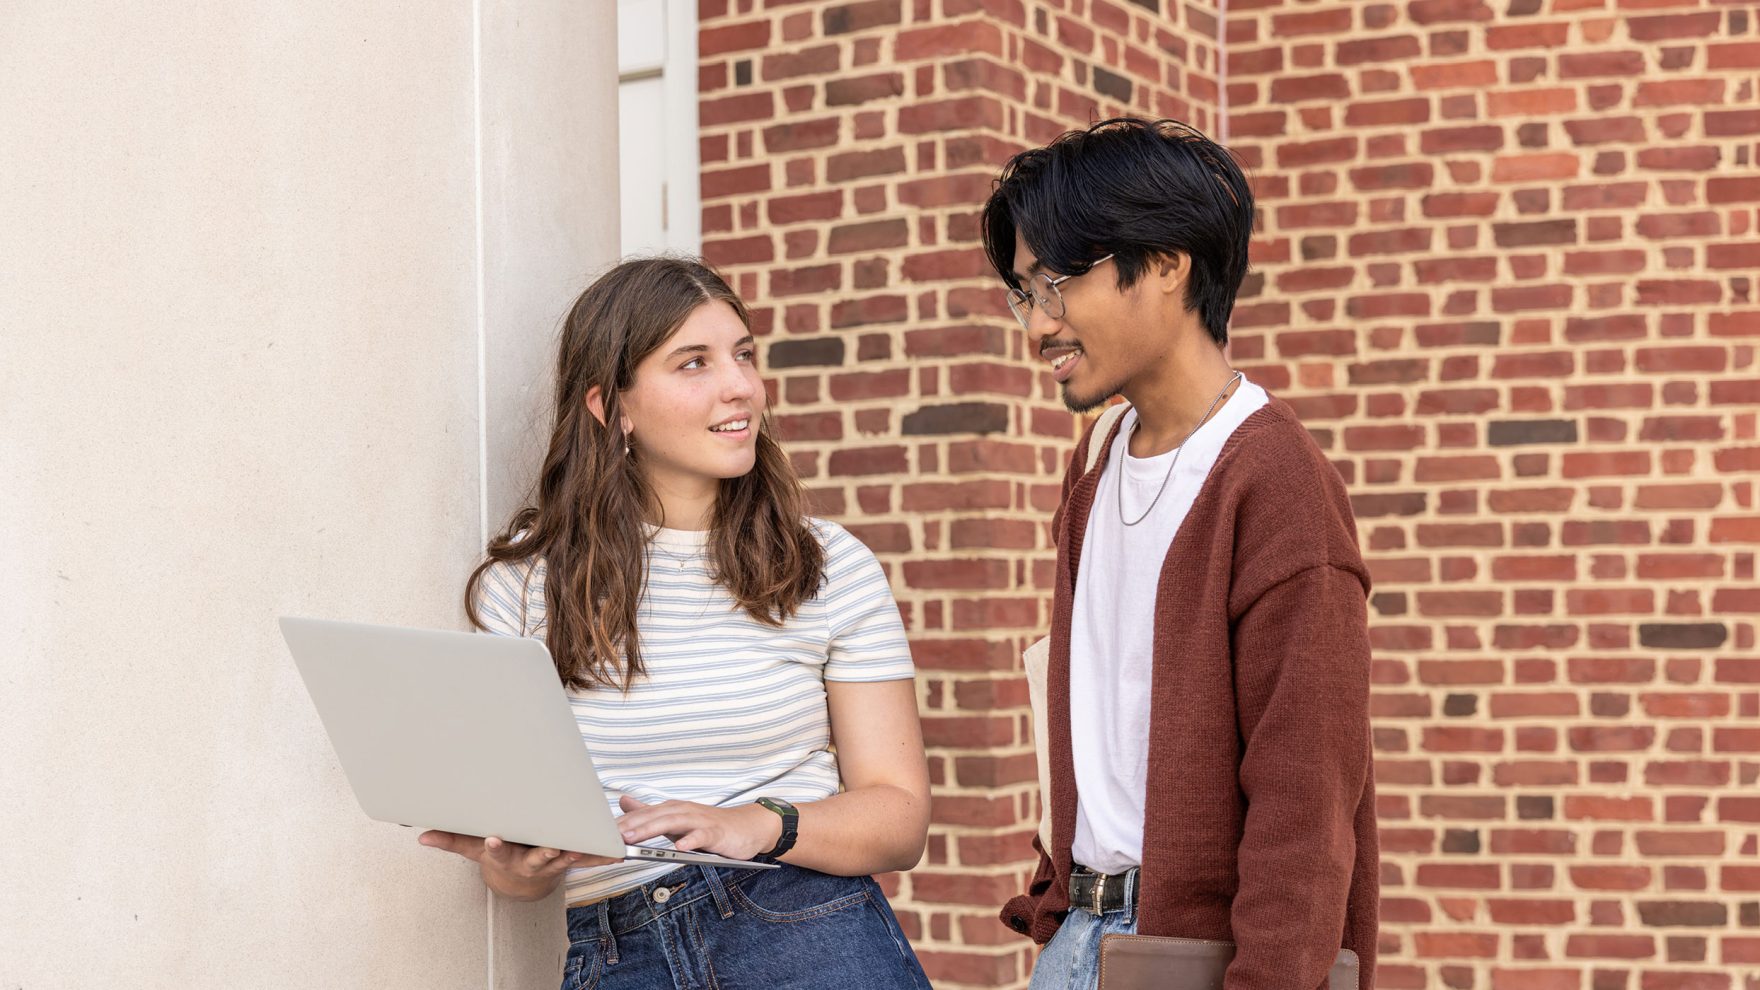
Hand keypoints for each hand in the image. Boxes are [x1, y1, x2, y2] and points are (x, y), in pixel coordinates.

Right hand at [418, 831, 618, 900]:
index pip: (498, 851)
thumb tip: (423, 837)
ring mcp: (550, 861)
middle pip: (536, 857)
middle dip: (544, 852)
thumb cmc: (499, 855)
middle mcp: (529, 861)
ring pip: (565, 857)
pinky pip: (585, 857)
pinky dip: (599, 853)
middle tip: (552, 847)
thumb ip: (451, 841)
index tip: (493, 840)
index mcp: (506, 856)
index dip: (496, 847)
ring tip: (587, 847)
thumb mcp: (473, 849)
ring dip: (577, 853)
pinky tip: (614, 851)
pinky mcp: (567, 858)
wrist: (520, 879)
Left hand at [615, 795, 782, 860]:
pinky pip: (702, 835)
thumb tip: (624, 802)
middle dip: (631, 826)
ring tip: (634, 839)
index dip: (622, 825)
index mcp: (672, 810)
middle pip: (653, 816)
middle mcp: (683, 811)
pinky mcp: (716, 832)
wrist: (748, 827)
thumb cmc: (711, 826)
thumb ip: (650, 813)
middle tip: (610, 836)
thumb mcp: (677, 819)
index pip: (643, 816)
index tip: (601, 834)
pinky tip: (680, 847)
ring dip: (652, 829)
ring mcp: (700, 820)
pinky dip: (691, 840)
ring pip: (673, 823)